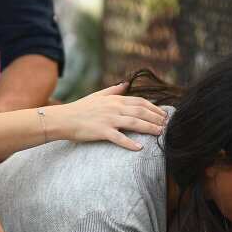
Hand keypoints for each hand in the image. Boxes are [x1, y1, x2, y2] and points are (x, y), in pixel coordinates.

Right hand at [48, 83, 167, 149]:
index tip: (164, 115)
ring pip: (134, 123)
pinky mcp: (101, 132)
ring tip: (160, 134)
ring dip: (149, 128)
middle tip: (167, 125)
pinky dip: (130, 143)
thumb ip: (113, 90)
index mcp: (115, 99)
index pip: (140, 102)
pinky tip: (139, 148)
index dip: (155, 108)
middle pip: (141, 111)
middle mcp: (114, 108)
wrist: (63, 118)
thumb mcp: (97, 96)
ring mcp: (108, 120)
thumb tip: (125, 84)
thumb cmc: (80, 108)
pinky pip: (119, 138)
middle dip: (156, 118)